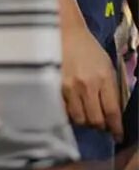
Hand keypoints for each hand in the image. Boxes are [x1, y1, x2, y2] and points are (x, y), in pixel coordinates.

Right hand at [59, 17, 123, 141]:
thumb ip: (110, 88)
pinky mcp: (52, 88)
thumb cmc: (87, 49)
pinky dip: (67, 113)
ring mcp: (67, 88)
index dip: (116, 128)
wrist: (61, 33)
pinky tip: (69, 109)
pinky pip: (62, 110)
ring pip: (78, 118)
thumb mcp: (106, 66)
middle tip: (99, 124)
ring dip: (83, 121)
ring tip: (84, 116)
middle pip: (95, 119)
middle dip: (99, 125)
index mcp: (104, 79)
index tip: (117, 136)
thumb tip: (111, 111)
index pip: (112, 111)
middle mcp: (86, 86)